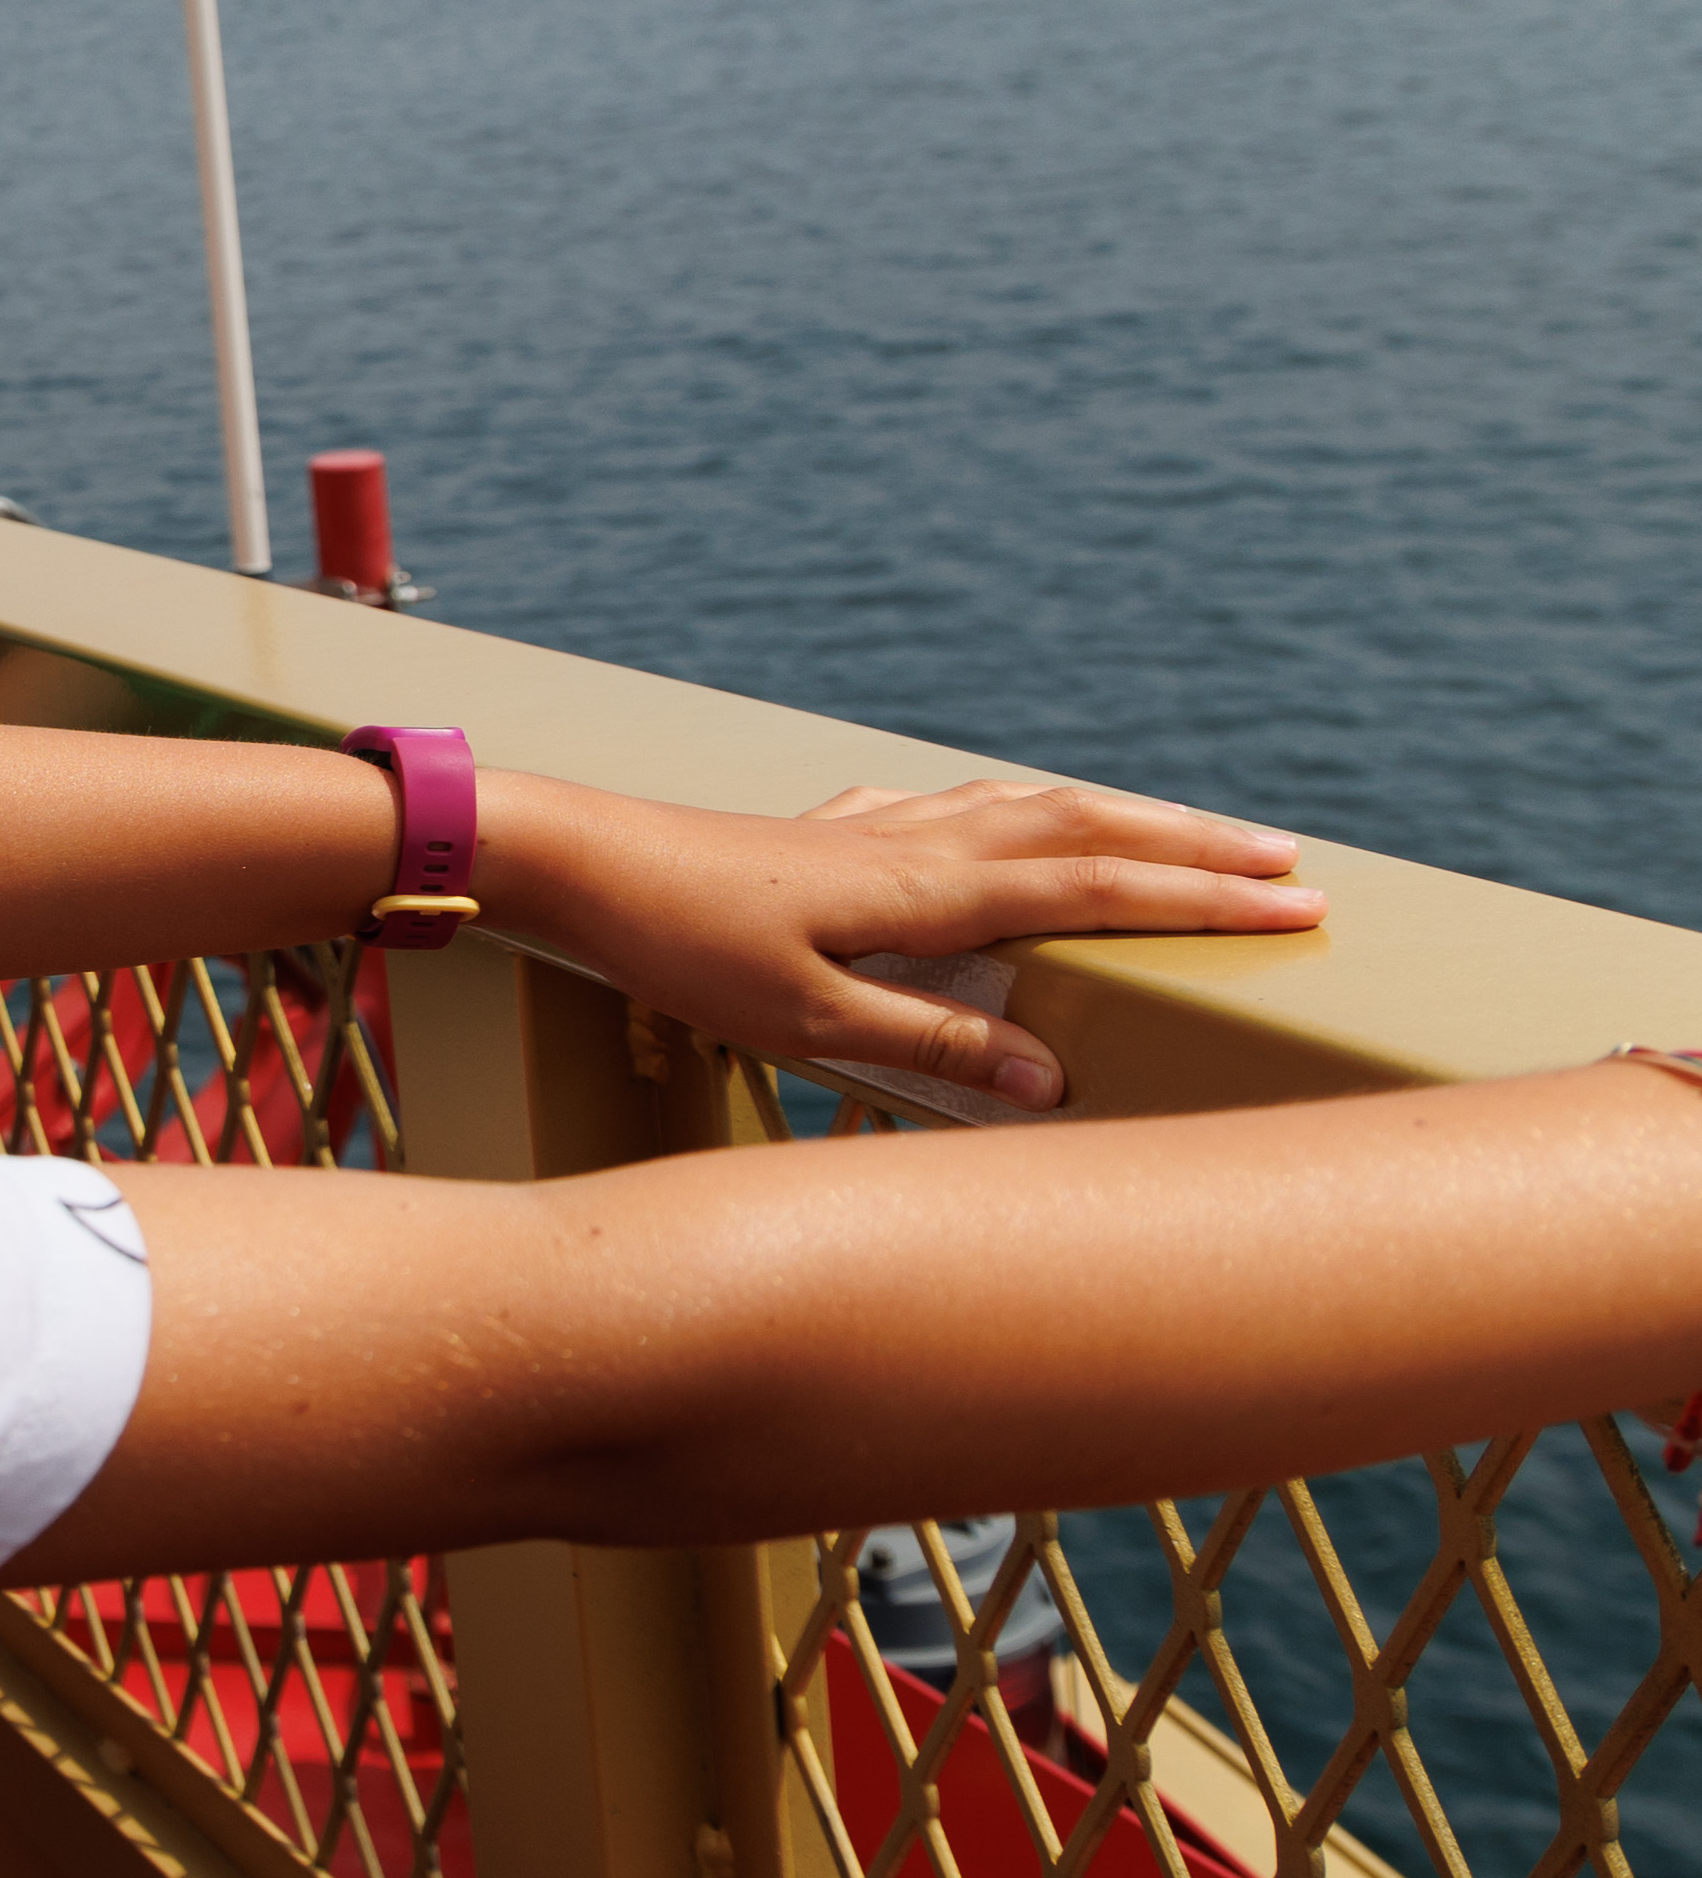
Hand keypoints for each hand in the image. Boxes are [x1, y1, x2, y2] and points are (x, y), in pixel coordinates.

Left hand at [478, 773, 1322, 1109]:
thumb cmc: (678, 946)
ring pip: (1029, 806)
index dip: (1205, 904)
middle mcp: (920, 843)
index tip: (1302, 910)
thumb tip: (1053, 1075)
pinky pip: (953, 802)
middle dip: (1194, 850)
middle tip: (1294, 862)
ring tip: (1189, 830)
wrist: (576, 857)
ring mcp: (875, 825)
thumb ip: (932, 1045)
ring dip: (1120, 819)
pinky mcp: (830, 826)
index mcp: (930, 892)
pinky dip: (1012, 805)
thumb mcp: (804, 1022)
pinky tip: (1002, 811)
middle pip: (1088, 832)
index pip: (1101, 891)